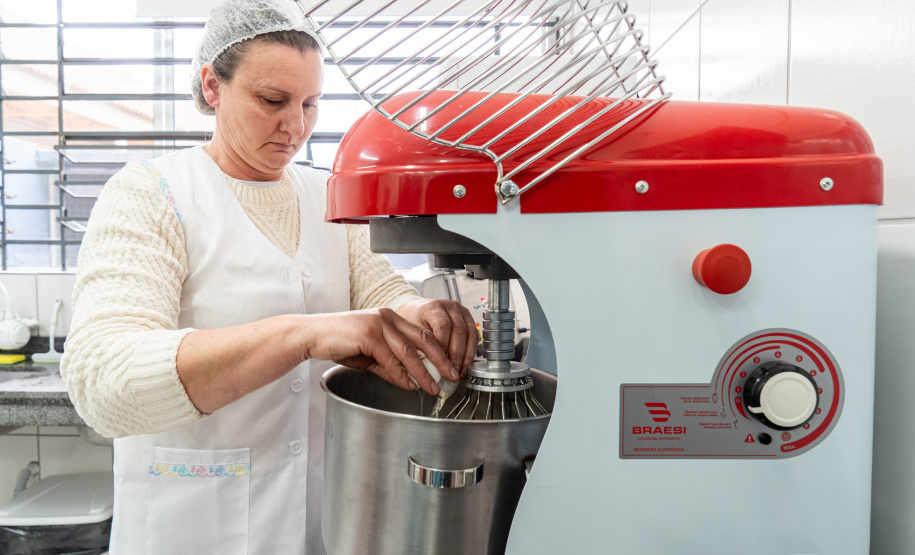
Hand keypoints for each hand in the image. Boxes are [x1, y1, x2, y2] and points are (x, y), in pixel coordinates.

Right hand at [304, 308, 459, 395]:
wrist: (314, 335)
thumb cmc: (340, 341)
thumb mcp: (370, 355)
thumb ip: (389, 365)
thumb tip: (409, 381)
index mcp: (391, 318)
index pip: (423, 334)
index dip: (439, 351)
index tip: (448, 367)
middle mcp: (388, 317)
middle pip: (423, 339)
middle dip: (440, 360)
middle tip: (451, 376)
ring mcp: (378, 324)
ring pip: (409, 350)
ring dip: (423, 371)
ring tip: (432, 386)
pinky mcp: (368, 334)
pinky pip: (389, 358)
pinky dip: (400, 374)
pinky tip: (408, 384)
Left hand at [395, 298, 476, 374]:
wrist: (418, 311)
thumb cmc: (414, 321)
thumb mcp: (413, 332)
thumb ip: (422, 347)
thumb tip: (431, 369)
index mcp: (433, 307)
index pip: (443, 326)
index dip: (444, 346)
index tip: (442, 363)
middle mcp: (450, 307)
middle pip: (459, 331)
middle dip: (456, 355)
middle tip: (452, 371)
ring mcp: (461, 311)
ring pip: (470, 334)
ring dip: (466, 355)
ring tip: (460, 370)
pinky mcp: (469, 318)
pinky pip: (475, 336)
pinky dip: (471, 352)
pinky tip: (465, 364)